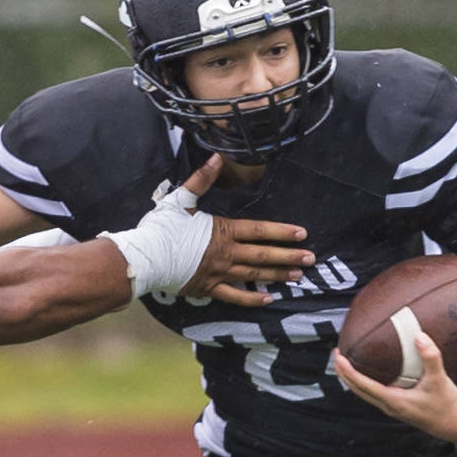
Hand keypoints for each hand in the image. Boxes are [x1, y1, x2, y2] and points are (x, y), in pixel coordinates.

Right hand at [176, 156, 314, 307]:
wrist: (146, 258)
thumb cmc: (161, 228)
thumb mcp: (180, 199)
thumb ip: (201, 179)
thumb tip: (216, 157)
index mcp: (222, 231)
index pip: (259, 230)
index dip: (282, 231)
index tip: (301, 233)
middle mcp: (225, 254)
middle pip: (263, 255)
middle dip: (289, 256)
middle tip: (311, 259)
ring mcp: (219, 273)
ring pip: (254, 276)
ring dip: (277, 276)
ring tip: (298, 276)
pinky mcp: (208, 289)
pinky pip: (235, 296)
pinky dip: (252, 299)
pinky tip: (268, 298)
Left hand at [333, 333, 456, 443]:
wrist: (455, 424)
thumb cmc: (446, 404)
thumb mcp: (439, 379)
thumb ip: (430, 357)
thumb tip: (419, 336)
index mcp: (393, 401)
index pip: (363, 385)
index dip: (348, 371)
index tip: (338, 357)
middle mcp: (388, 406)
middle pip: (357, 390)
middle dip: (343, 373)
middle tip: (336, 353)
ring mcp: (390, 408)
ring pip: (363, 393)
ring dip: (351, 378)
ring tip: (345, 361)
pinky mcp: (396, 406)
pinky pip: (373, 393)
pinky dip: (364, 382)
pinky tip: (366, 370)